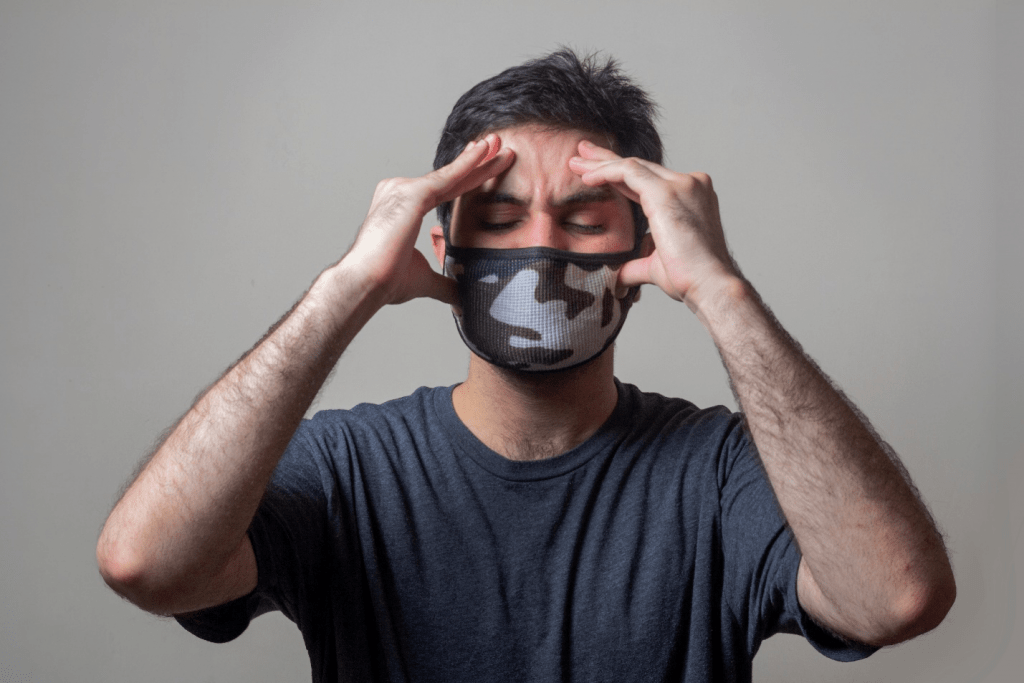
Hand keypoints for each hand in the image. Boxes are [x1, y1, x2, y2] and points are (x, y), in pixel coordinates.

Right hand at [345, 134, 514, 305]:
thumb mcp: (424, 280)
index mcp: (402, 208)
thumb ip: (444, 284)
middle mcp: (399, 192)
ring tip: (501, 144)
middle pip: (449, 178)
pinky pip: (446, 177)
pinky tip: (483, 152)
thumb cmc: (384, 281)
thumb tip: (460, 298)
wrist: (366, 284)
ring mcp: (402, 190)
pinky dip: (467, 164)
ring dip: (478, 159)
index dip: (467, 178)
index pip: (443, 190)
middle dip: (477, 163)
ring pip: (450, 175)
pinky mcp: (411, 194)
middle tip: (500, 145)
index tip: (486, 165)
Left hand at [569, 140, 740, 312]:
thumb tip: (616, 278)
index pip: (648, 180)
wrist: (710, 286)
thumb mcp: (656, 266)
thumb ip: (635, 265)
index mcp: (690, 197)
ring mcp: (681, 184)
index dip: (619, 174)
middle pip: (640, 167)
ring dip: (601, 164)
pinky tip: (588, 178)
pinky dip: (606, 172)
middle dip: (607, 160)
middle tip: (581, 153)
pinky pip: (629, 172)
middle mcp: (689, 184)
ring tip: (575, 162)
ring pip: (632, 166)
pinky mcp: (667, 192)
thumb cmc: (690, 280)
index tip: (595, 172)